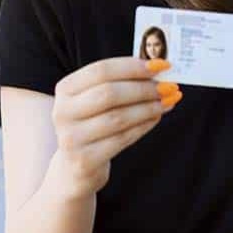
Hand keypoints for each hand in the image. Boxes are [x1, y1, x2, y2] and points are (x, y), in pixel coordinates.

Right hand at [49, 56, 181, 197]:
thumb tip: (158, 68)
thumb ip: (120, 83)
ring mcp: (71, 138)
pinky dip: (144, 126)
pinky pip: (122, 139)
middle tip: (169, 86)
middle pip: (109, 93)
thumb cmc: (92, 126)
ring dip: (148, 107)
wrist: (74, 168)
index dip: (133, 66)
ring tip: (168, 101)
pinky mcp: (85, 160)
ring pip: (118, 117)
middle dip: (144, 88)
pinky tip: (157, 117)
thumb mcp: (95, 100)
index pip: (101, 70)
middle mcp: (62, 112)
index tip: (161, 65)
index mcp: (65, 89)